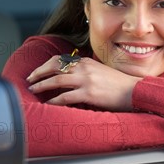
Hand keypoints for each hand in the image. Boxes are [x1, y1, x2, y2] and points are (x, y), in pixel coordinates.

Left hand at [26, 55, 141, 110]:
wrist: (134, 91)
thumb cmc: (119, 85)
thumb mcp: (100, 72)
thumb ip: (85, 72)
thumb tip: (70, 78)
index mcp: (86, 61)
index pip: (60, 59)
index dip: (46, 65)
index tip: (37, 71)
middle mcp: (84, 68)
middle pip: (54, 66)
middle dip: (38, 72)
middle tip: (29, 79)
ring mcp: (86, 80)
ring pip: (56, 80)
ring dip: (42, 85)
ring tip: (33, 90)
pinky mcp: (89, 93)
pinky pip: (65, 96)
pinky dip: (54, 100)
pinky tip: (48, 104)